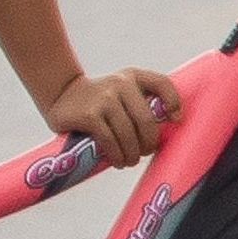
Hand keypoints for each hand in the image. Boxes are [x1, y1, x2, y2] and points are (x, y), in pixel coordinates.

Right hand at [50, 66, 183, 168]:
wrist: (61, 94)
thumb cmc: (99, 99)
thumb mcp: (121, 92)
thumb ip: (140, 103)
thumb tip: (165, 130)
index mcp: (133, 76)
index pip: (162, 84)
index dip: (174, 102)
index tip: (175, 120)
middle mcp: (121, 84)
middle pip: (146, 120)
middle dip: (149, 143)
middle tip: (144, 153)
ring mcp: (105, 99)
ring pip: (128, 134)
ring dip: (132, 154)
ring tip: (130, 161)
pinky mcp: (90, 115)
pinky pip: (110, 141)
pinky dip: (116, 156)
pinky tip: (118, 161)